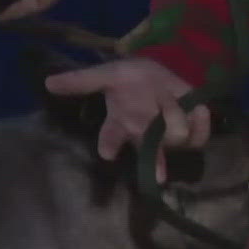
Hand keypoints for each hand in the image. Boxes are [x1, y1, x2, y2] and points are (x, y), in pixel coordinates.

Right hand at [44, 56, 208, 181]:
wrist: (159, 72)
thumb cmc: (129, 79)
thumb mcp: (105, 75)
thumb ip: (81, 81)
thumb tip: (48, 82)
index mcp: (121, 125)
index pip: (111, 139)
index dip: (110, 146)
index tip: (107, 154)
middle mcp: (144, 135)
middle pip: (149, 152)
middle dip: (154, 162)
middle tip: (158, 176)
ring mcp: (168, 136)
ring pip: (176, 136)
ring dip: (175, 115)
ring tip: (168, 98)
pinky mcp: (192, 133)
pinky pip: (199, 136)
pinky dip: (200, 122)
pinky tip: (199, 110)